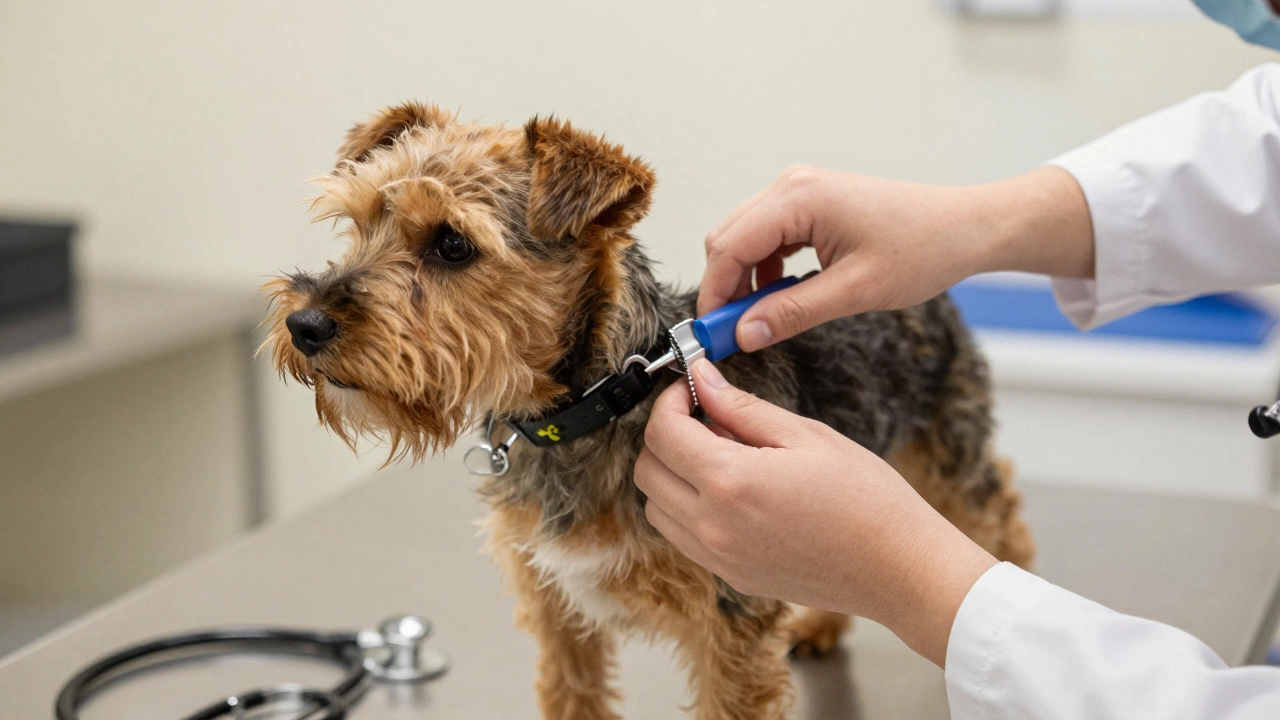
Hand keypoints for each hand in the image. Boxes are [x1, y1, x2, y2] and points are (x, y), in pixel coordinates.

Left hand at [635, 359, 997, 665]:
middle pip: (647, 472)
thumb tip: (702, 380)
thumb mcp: (806, 436)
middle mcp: (713, 526)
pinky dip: (689, 508)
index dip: (669, 401)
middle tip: (704, 418)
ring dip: (673, 476)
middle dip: (665, 436)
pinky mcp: (731, 577)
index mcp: (730, 482)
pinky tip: (733, 491)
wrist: (899, 569)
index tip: (690, 389)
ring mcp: (719, 558)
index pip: (662, 433)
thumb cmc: (867, 499)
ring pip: (657, 509)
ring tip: (722, 456)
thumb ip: (743, 408)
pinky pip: (684, 537)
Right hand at [699, 165, 1093, 350]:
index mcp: (799, 199)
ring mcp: (799, 190)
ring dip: (745, 279)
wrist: (965, 226)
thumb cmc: (922, 250)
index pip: (728, 248)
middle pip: (727, 239)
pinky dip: (764, 268)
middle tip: (735, 334)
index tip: (713, 335)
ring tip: (764, 319)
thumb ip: (793, 312)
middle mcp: (791, 185)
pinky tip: (785, 296)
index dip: (714, 294)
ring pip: (743, 238)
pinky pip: (767, 235)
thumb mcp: (855, 291)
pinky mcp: (810, 201)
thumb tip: (745, 335)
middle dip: (725, 287)